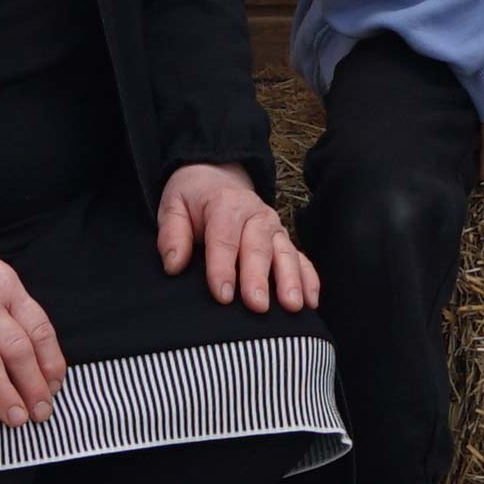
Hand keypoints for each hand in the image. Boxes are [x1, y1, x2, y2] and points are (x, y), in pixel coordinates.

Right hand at [0, 224, 64, 422]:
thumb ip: (10, 303)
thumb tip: (32, 342)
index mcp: (6, 288)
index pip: (39, 330)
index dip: (51, 363)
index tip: (55, 388)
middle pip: (17, 350)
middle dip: (33, 386)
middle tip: (41, 414)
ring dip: (2, 393)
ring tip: (13, 419)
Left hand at [159, 160, 318, 313]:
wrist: (216, 178)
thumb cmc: (193, 199)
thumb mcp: (172, 207)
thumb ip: (172, 234)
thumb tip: (174, 265)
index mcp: (226, 204)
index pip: (224, 238)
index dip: (223, 268)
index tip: (222, 296)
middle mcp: (255, 214)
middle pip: (258, 248)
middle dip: (258, 278)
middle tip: (257, 306)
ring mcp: (274, 228)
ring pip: (285, 253)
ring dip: (290, 280)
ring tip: (292, 306)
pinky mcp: (283, 240)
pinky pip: (301, 259)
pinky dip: (309, 279)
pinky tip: (311, 302)